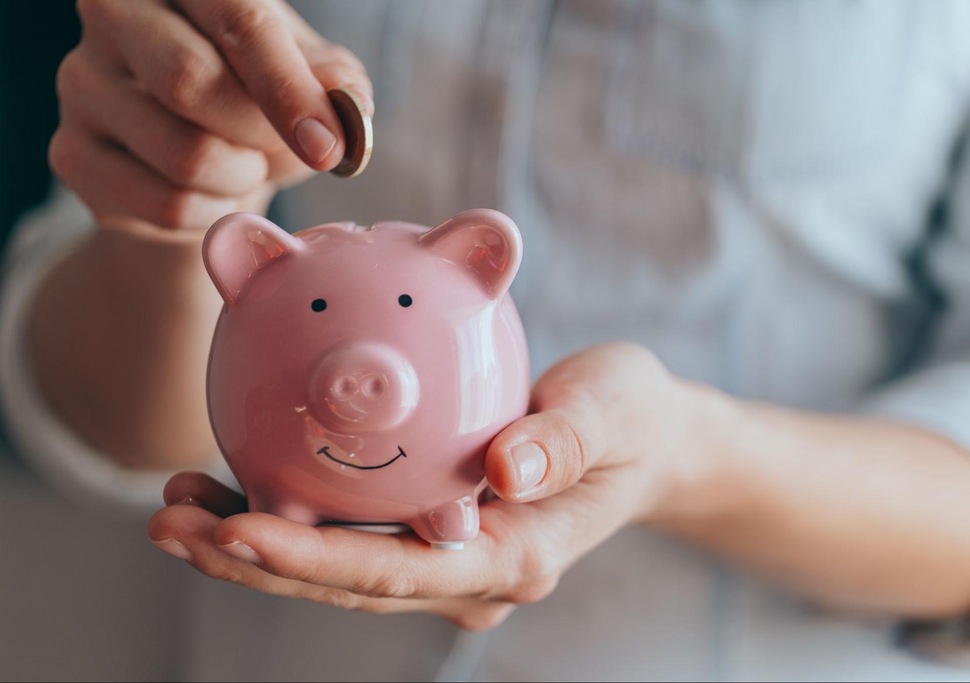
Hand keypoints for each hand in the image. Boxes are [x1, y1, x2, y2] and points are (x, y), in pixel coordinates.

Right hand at [50, 0, 372, 233]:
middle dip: (262, 134)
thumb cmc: (258, 95)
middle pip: (191, 81)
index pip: (238, 20)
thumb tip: (347, 102)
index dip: (288, 88)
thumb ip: (333, 82)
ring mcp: (82, 83)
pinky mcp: (71, 152)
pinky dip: (214, 213)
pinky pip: (166, 204)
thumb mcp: (309, 74)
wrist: (197, 153)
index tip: (328, 145)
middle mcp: (113, 11)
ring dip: (243, 179)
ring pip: (185, 155)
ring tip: (248, 165)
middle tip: (291, 150)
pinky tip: (214, 192)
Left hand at [149, 343, 724, 628]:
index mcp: (514, 554)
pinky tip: (230, 484)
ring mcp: (449, 558)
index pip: (400, 571)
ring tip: (174, 506)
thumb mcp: (615, 409)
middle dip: (255, 561)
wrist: (642, 441)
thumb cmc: (631, 418)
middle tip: (171, 522)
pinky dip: (287, 516)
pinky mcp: (431, 533)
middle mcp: (471, 571)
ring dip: (253, 545)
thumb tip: (507, 471)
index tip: (237, 529)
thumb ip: (566, 439)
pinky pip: (349, 534)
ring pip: (337, 566)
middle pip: (349, 583)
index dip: (314, 562)